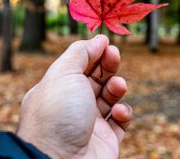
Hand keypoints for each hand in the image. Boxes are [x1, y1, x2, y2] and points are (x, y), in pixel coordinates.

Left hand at [17, 35, 131, 157]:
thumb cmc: (57, 116)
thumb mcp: (63, 73)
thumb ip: (80, 53)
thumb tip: (98, 39)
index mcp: (56, 90)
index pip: (76, 66)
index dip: (92, 53)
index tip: (106, 42)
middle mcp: (71, 107)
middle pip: (95, 79)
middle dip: (107, 65)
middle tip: (115, 55)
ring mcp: (89, 124)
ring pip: (110, 98)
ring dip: (117, 87)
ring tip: (118, 86)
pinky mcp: (106, 140)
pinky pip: (121, 121)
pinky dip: (124, 112)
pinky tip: (118, 111)